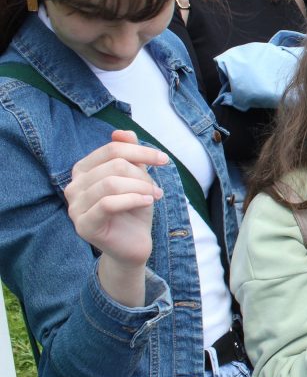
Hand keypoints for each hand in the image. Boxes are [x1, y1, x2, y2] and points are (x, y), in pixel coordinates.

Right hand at [64, 130, 167, 266]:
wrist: (133, 244)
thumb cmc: (134, 209)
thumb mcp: (136, 178)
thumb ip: (129, 154)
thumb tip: (123, 132)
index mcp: (83, 171)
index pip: (111, 149)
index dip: (140, 151)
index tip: (163, 159)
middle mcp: (73, 187)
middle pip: (113, 165)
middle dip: (142, 174)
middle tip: (157, 188)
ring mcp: (74, 207)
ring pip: (111, 183)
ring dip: (140, 187)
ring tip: (155, 196)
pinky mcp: (84, 225)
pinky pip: (108, 204)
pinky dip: (133, 199)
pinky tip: (148, 202)